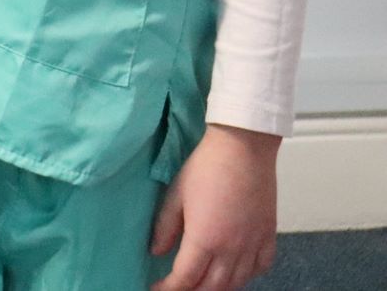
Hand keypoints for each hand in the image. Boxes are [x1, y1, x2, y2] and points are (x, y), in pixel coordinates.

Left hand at [149, 124, 279, 290]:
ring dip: (218, 288)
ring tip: (202, 283)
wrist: (243, 148)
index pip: (185, 278)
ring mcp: (254, 244)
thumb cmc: (206, 167)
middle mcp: (232, 249)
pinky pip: (261, 268)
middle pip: (212, 287)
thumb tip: (156, 251)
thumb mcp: (176, 195)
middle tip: (178, 287)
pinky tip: (236, 271)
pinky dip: (247, 276)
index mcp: (205, 240)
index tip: (156, 288)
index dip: (168, 288)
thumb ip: (165, 227)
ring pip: (237, 282)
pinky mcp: (269, 235)